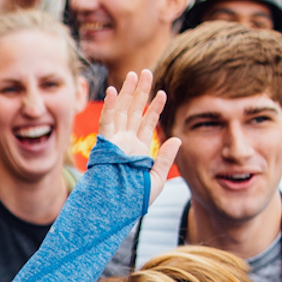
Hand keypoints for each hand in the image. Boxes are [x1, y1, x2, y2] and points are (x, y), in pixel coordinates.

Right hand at [97, 70, 179, 204]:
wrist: (115, 209)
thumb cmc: (133, 200)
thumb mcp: (156, 180)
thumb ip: (166, 159)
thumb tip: (177, 139)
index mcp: (138, 150)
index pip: (147, 123)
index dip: (155, 108)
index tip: (163, 92)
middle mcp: (125, 142)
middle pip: (133, 111)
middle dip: (140, 92)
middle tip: (145, 72)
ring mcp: (114, 142)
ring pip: (120, 111)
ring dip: (126, 93)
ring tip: (133, 74)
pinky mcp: (104, 144)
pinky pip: (106, 122)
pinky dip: (108, 106)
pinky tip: (112, 90)